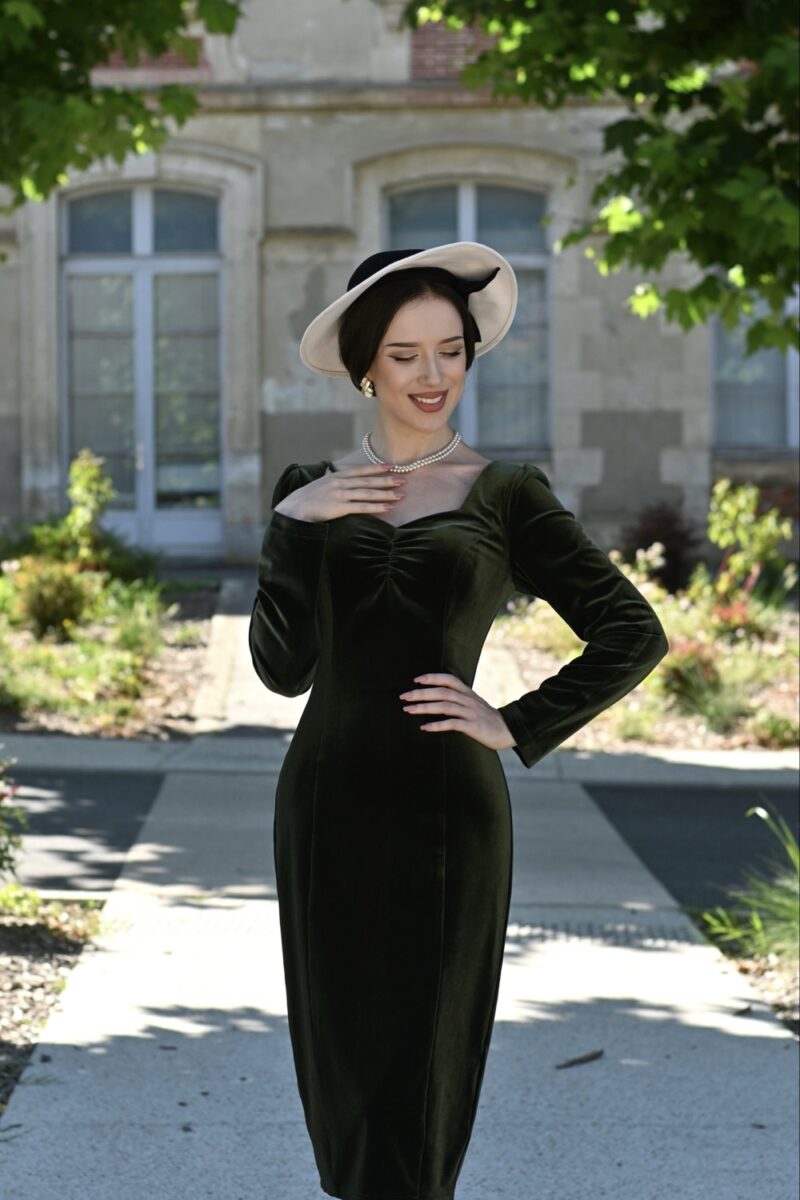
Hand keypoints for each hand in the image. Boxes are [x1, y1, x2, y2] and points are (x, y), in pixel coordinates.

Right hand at [275, 464, 405, 522]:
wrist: (294, 508)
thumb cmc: (306, 497)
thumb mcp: (318, 482)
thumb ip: (328, 476)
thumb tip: (330, 470)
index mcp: (337, 475)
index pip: (361, 470)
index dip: (377, 468)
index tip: (391, 466)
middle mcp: (341, 482)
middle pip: (368, 481)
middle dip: (387, 480)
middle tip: (404, 480)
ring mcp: (341, 494)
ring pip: (368, 493)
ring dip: (386, 494)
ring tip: (401, 496)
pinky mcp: (340, 507)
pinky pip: (362, 507)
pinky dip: (377, 507)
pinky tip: (388, 508)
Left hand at [398, 672, 516, 751]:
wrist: (509, 730)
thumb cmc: (487, 718)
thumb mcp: (474, 704)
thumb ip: (459, 699)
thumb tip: (439, 696)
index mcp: (467, 692)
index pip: (448, 679)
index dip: (432, 677)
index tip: (416, 680)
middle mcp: (468, 700)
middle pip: (442, 692)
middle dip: (421, 693)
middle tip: (404, 696)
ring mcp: (470, 712)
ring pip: (444, 706)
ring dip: (424, 708)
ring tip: (408, 710)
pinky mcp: (473, 726)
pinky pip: (452, 724)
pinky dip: (437, 725)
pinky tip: (424, 727)